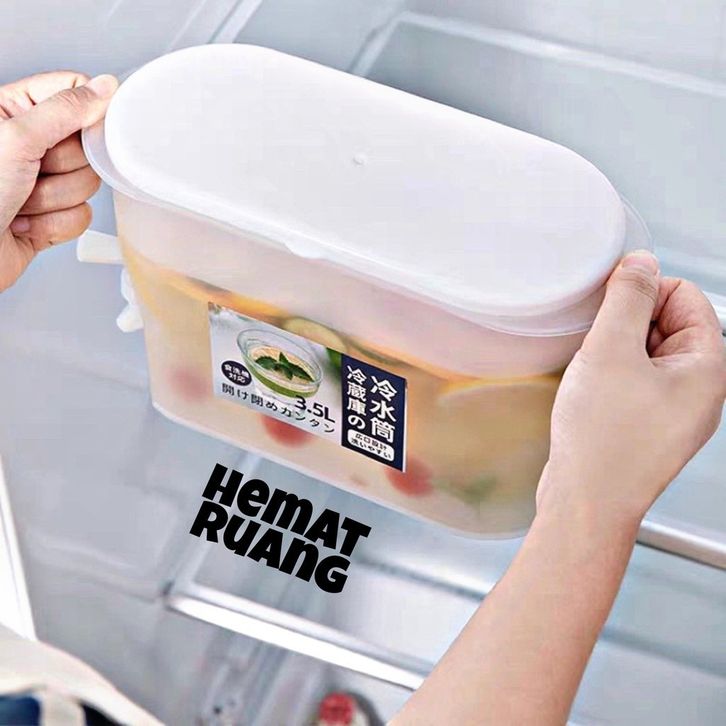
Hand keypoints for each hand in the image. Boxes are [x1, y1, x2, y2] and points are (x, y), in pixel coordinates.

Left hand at [0, 71, 116, 291]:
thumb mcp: (16, 139)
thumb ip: (64, 110)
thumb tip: (104, 87)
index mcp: (13, 111)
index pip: (72, 94)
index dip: (86, 114)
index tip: (78, 133)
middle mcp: (29, 145)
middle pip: (87, 147)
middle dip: (63, 168)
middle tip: (32, 172)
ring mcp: (40, 182)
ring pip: (87, 185)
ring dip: (54, 200)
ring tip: (20, 203)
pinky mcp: (50, 217)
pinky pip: (82, 216)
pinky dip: (55, 225)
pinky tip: (24, 225)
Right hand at [539, 250, 725, 524]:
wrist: (586, 503)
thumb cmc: (603, 440)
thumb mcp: (611, 351)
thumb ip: (628, 298)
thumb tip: (641, 262)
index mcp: (707, 368)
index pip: (686, 296)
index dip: (644, 290)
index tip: (610, 302)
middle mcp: (699, 390)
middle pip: (668, 323)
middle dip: (628, 323)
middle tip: (599, 343)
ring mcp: (674, 410)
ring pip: (646, 353)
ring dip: (615, 350)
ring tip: (593, 373)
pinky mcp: (648, 425)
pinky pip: (634, 380)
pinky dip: (610, 375)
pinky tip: (592, 391)